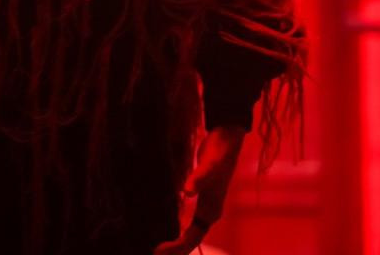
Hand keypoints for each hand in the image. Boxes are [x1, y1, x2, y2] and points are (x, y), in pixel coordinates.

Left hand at [153, 125, 244, 253]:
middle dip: (174, 249)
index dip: (177, 247)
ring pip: (189, 230)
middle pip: (191, 239)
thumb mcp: (210, 165)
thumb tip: (187, 191)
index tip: (158, 250)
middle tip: (153, 252)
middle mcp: (209, 212)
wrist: (226, 137)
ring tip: (156, 245)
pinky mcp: (198, 194)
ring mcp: (204, 204)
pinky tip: (162, 220)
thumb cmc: (221, 152)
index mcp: (212, 211)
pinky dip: (175, 223)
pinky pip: (187, 217)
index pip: (193, 238)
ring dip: (174, 239)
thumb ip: (199, 178)